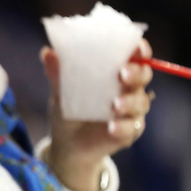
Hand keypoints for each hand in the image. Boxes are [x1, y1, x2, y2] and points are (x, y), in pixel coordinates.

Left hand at [40, 39, 154, 190]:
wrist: (66, 142)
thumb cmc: (69, 108)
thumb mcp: (61, 91)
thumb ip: (57, 73)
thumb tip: (47, 52)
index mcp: (116, 70)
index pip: (135, 55)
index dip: (139, 49)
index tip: (136, 48)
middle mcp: (129, 88)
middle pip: (143, 75)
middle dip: (136, 73)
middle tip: (121, 74)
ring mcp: (132, 110)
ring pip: (141, 102)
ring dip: (130, 102)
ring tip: (114, 105)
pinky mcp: (130, 131)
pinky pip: (132, 128)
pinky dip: (123, 127)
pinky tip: (111, 127)